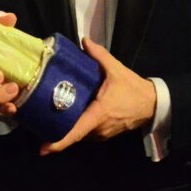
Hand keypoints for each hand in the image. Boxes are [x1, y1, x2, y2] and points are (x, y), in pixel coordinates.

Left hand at [39, 38, 156, 155]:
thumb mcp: (116, 70)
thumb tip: (84, 41)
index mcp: (98, 114)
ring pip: (79, 134)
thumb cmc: (133, 89)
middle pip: (73, 133)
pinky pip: (86, 134)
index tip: (43, 149)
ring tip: (50, 117)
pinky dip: (77, 128)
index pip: (76, 132)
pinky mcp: (105, 135)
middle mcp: (98, 129)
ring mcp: (102, 134)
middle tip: (38, 121)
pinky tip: (69, 117)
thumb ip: (99, 55)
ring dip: (67, 129)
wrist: (152, 104)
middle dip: (56, 130)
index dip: (59, 142)